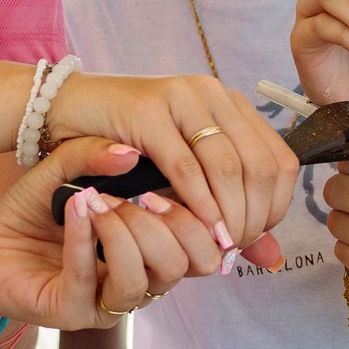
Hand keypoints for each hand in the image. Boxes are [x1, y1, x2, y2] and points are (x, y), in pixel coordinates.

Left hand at [0, 137, 226, 329]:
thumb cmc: (34, 210)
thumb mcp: (68, 169)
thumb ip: (97, 154)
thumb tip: (131, 151)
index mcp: (153, 250)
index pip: (204, 244)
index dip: (201, 213)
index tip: (178, 172)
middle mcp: (140, 281)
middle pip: (186, 266)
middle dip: (167, 224)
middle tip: (138, 192)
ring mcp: (106, 303)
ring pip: (143, 281)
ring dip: (126, 233)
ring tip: (99, 200)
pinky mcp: (70, 313)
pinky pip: (89, 280)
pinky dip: (85, 240)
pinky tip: (78, 208)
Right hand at [47, 72, 295, 269]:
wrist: (69, 108)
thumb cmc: (127, 143)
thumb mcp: (184, 170)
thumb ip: (226, 205)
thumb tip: (269, 255)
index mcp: (229, 104)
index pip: (280, 159)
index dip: (276, 206)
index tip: (255, 238)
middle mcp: (213, 94)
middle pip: (260, 165)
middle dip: (254, 215)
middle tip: (234, 248)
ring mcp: (182, 98)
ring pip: (227, 165)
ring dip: (228, 214)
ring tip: (218, 245)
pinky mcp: (148, 112)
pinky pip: (184, 166)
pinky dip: (197, 203)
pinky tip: (196, 228)